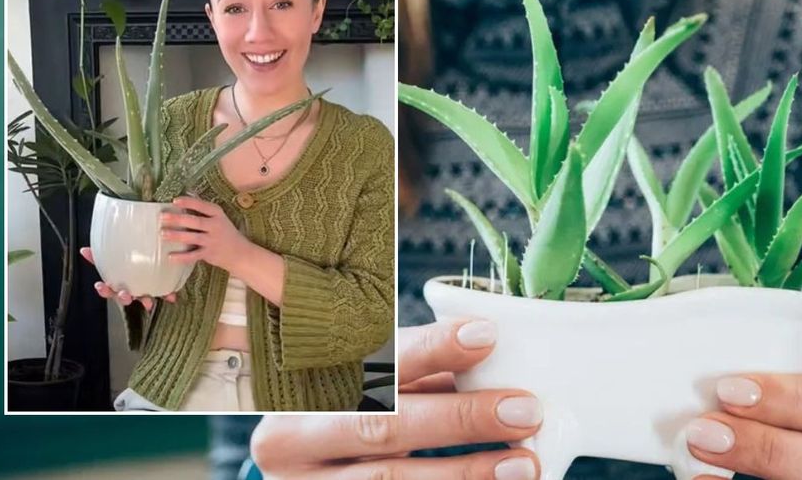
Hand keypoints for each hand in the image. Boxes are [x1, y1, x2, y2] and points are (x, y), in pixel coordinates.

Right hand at [79, 246, 176, 311]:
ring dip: (145, 300)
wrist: (153, 261)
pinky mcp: (160, 289)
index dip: (104, 290)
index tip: (100, 285)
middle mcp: (131, 289)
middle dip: (124, 297)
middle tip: (126, 294)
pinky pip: (164, 294)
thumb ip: (98, 255)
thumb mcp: (113, 257)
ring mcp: (145, 291)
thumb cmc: (129, 262)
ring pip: (143, 299)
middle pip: (124, 297)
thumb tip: (83, 250)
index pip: (108, 290)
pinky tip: (172, 296)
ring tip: (148, 301)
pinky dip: (167, 295)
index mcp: (119, 284)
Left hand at [159, 195, 253, 272]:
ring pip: (192, 238)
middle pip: (195, 222)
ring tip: (162, 234)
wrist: (241, 253)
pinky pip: (193, 256)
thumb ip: (204, 209)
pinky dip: (181, 257)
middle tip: (163, 217)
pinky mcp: (209, 254)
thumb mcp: (219, 218)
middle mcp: (216, 226)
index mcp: (218, 215)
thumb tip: (188, 193)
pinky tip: (170, 256)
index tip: (175, 201)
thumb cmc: (226, 233)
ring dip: (176, 236)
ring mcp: (213, 241)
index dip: (189, 202)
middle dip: (178, 219)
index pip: (202, 206)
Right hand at [250, 320, 542, 478]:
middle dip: (460, 418)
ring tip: (522, 461)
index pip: (369, 358)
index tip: (487, 336)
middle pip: (384, 426)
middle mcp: (289, 437)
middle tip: (525, 410)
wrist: (276, 470)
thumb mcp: (357, 378)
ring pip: (391, 479)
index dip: (431, 348)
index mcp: (298, 382)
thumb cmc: (333, 408)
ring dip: (464, 472)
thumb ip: (409, 367)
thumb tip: (488, 351)